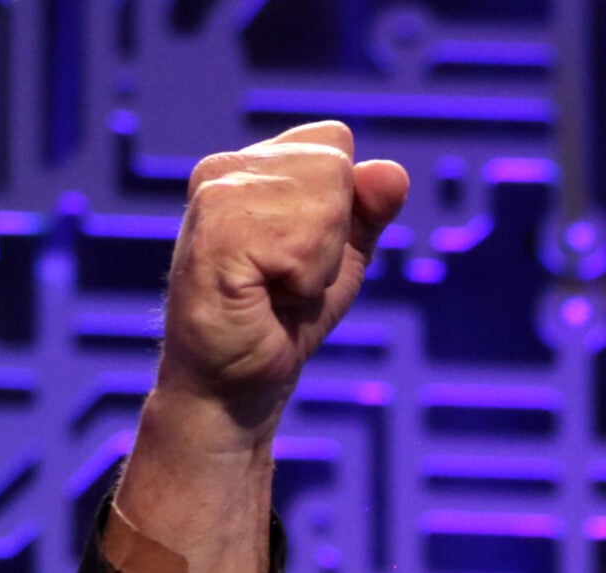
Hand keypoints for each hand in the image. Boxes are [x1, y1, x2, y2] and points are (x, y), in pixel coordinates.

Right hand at [105, 123, 406, 572]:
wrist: (234, 395)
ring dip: (316, 263)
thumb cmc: (280, 330)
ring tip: (276, 293)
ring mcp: (213, 198)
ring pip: (322, 198)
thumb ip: (367, 213)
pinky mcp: (214, 237)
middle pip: (334, 165)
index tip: (303, 262)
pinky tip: (267, 300)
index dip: (341, 211)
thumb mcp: (339, 265)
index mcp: (249, 165)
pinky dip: (302, 281)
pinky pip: (300, 241)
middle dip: (332, 238)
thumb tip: (393, 172)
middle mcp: (223, 169)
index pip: (335, 144)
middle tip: (289, 284)